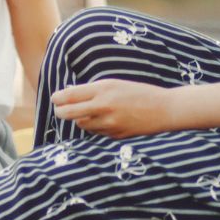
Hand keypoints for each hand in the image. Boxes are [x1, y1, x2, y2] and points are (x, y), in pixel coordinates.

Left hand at [52, 79, 179, 138]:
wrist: (164, 109)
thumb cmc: (139, 92)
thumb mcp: (116, 84)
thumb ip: (94, 90)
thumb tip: (71, 94)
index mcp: (103, 90)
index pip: (70, 95)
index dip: (58, 98)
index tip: (55, 98)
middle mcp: (103, 107)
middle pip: (69, 113)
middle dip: (61, 112)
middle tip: (60, 110)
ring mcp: (109, 123)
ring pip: (81, 124)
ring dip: (79, 119)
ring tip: (85, 113)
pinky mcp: (115, 135)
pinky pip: (96, 132)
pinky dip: (94, 126)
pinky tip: (104, 120)